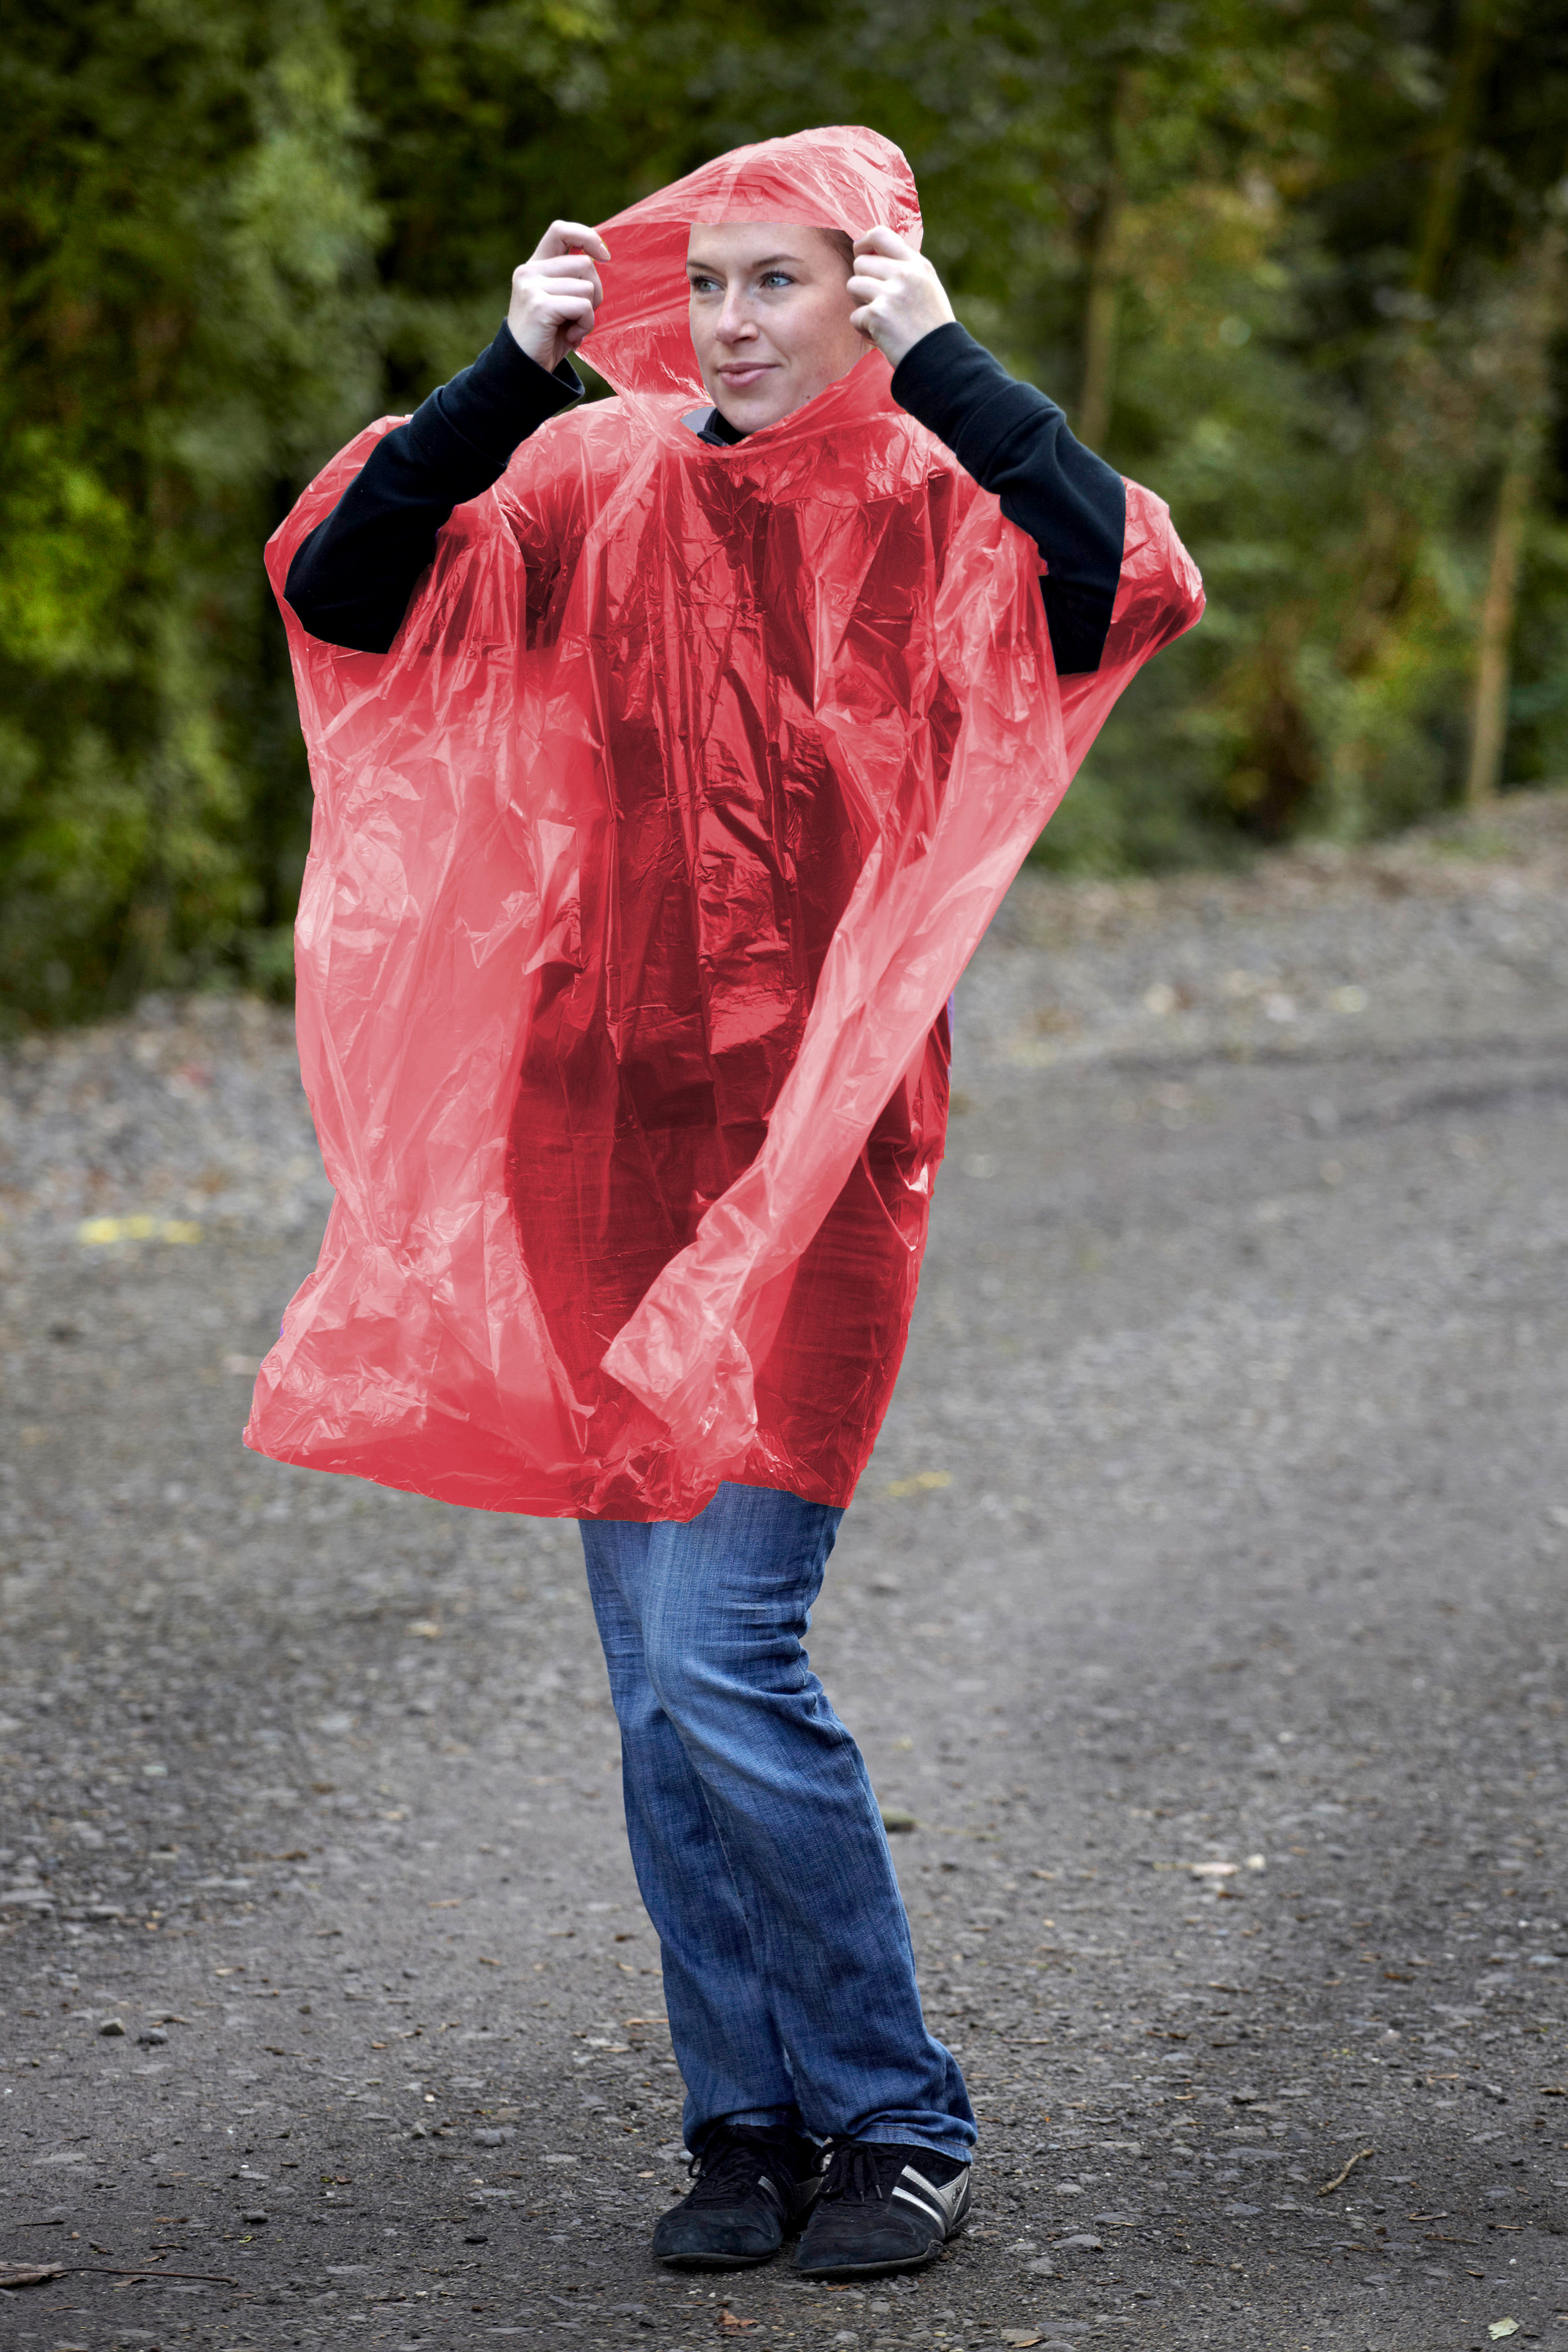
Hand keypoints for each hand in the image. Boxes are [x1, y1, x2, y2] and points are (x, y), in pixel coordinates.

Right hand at [506, 220, 610, 372]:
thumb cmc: (548, 339)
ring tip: (571, 331)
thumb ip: (572, 280)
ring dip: (589, 315)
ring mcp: (532, 287)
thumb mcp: (560, 303)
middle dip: (595, 293)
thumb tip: (601, 257)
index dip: (587, 237)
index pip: (561, 231)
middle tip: (580, 317)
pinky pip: (583, 306)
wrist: (524, 371)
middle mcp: (529, 271)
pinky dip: (585, 325)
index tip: (605, 256)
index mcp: (534, 267)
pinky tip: (570, 338)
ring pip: (587, 287)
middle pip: (585, 264)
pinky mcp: (540, 305)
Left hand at [847, 227, 954, 367]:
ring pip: (852, 285)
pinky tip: (882, 338)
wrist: (941, 360)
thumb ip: (905, 270)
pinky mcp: (877, 314)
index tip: (861, 255)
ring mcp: (890, 293)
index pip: (880, 234)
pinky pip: (855, 316)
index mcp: (917, 264)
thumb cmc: (931, 328)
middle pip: (860, 263)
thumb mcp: (927, 288)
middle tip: (877, 303)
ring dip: (860, 305)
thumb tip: (872, 256)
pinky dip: (864, 330)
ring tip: (879, 320)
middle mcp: (904, 273)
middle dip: (862, 283)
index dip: (863, 243)